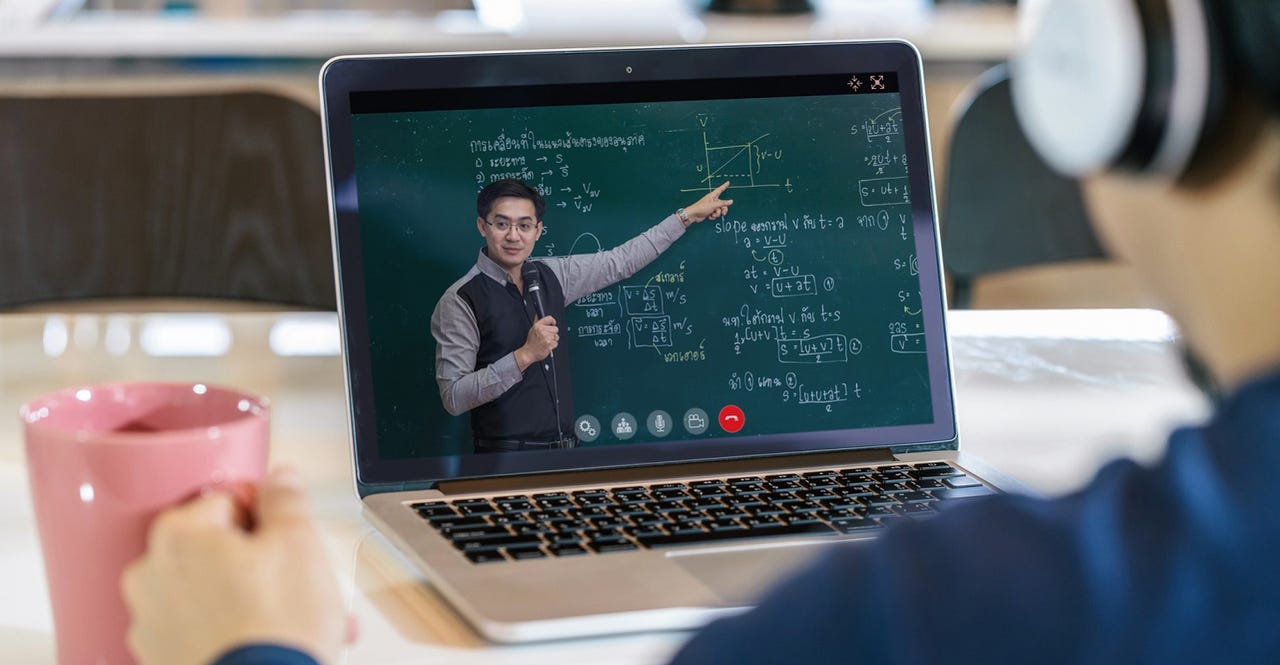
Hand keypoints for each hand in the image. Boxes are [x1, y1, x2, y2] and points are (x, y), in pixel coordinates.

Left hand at [122, 468, 349, 664]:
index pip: (227, 501)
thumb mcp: (298, 542)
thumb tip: (280, 481)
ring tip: (296, 620)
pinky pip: (202, 632)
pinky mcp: (160, 661)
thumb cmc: (273, 628)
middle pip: (215, 550)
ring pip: (211, 594)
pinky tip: (271, 640)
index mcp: (177, 536)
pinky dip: (234, 632)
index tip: (284, 537)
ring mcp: (151, 624)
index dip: (264, 518)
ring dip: (251, 600)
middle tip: (299, 581)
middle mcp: (150, 577)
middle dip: (260, 564)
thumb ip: (285, 500)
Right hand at [516, 315, 558, 369]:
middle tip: (547, 336)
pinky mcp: (549, 344)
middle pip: (555, 328)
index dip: (553, 321)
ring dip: (553, 340)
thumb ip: (536, 321)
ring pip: (556, 336)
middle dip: (553, 333)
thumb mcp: (532, 329)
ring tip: (546, 342)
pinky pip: (556, 343)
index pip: (549, 318)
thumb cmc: (531, 342)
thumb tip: (538, 314)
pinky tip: (547, 346)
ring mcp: (546, 338)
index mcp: (538, 326)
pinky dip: (553, 345)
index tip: (553, 324)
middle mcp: (542, 331)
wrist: (529, 353)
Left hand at [683, 181, 733, 222]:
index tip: (728, 182)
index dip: (724, 186)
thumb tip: (731, 201)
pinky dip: (713, 216)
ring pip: (719, 210)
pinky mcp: (709, 212)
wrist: (694, 215)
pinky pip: (715, 214)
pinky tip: (709, 216)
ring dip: (717, 214)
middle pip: (722, 204)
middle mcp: (712, 201)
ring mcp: (711, 207)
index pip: (720, 189)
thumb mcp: (714, 205)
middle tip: (723, 213)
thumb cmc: (701, 207)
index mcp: (712, 196)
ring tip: (712, 214)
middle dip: (723, 209)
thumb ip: (723, 203)